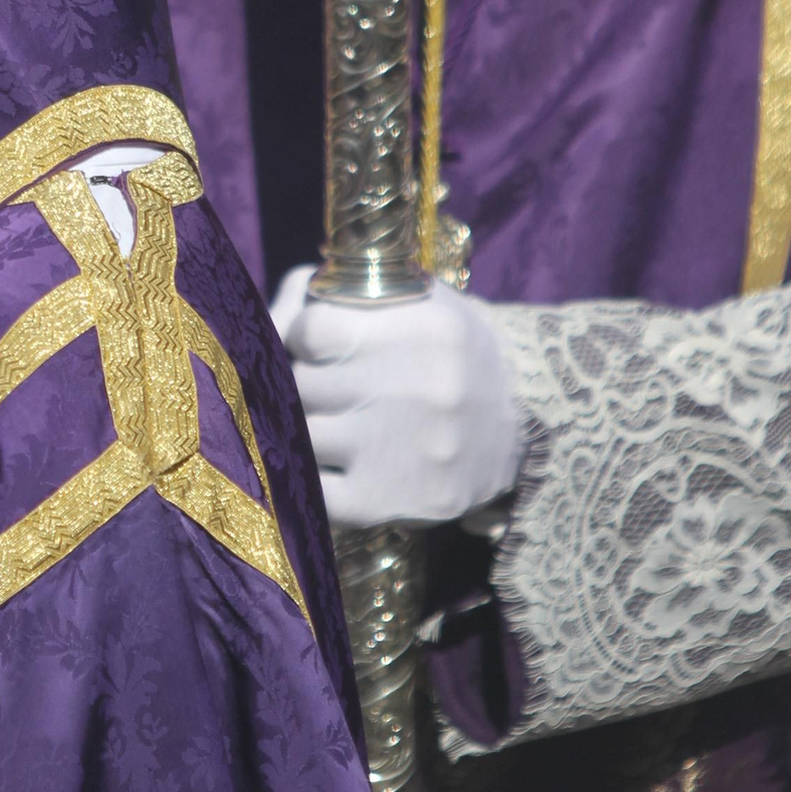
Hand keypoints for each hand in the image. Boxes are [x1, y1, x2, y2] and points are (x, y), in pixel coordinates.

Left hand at [272, 268, 522, 528]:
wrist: (525, 428)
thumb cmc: (448, 353)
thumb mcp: (415, 298)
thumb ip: (336, 290)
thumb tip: (266, 320)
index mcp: (421, 328)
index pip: (311, 329)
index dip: (301, 337)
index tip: (317, 348)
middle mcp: (416, 388)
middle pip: (301, 385)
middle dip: (299, 385)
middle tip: (323, 390)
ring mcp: (401, 449)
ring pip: (301, 436)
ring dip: (303, 432)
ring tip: (330, 425)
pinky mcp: (389, 501)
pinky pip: (314, 493)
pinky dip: (310, 480)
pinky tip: (329, 466)